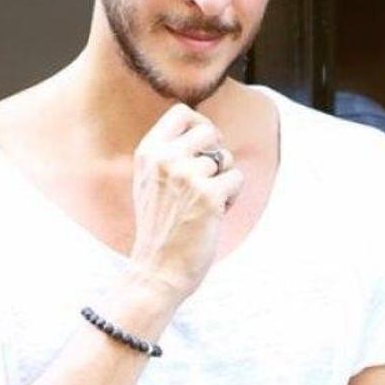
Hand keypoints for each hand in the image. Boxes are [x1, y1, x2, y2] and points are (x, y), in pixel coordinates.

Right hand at [127, 103, 244, 302]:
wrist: (156, 271)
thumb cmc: (159, 229)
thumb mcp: (150, 182)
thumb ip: (168, 154)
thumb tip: (204, 130)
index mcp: (148, 153)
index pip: (181, 113)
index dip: (199, 126)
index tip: (202, 149)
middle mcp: (165, 159)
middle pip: (210, 131)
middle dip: (216, 154)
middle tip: (209, 179)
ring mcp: (187, 176)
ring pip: (226, 159)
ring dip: (223, 181)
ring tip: (205, 204)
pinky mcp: (209, 197)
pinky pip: (236, 179)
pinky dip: (231, 198)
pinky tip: (213, 216)